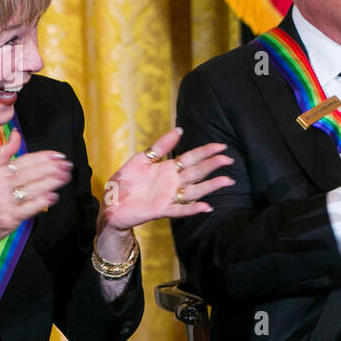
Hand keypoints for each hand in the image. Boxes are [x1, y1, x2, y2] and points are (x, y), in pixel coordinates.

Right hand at [0, 131, 70, 279]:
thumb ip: (4, 153)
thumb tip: (16, 134)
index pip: (23, 161)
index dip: (43, 157)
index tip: (58, 156)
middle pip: (30, 173)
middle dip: (52, 168)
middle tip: (67, 165)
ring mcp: (4, 202)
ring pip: (32, 189)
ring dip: (51, 182)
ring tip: (65, 177)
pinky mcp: (9, 218)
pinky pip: (29, 208)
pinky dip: (42, 202)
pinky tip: (53, 196)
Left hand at [99, 127, 234, 230]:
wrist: (111, 203)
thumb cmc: (126, 181)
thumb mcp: (142, 159)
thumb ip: (161, 146)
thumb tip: (180, 130)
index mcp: (169, 169)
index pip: (192, 158)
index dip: (206, 152)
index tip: (221, 146)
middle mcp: (173, 182)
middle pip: (197, 172)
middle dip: (213, 165)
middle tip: (228, 159)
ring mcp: (169, 197)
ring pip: (194, 190)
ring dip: (211, 186)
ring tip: (227, 181)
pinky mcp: (161, 210)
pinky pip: (180, 209)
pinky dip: (193, 209)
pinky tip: (206, 206)